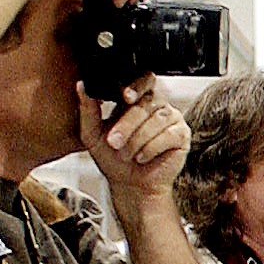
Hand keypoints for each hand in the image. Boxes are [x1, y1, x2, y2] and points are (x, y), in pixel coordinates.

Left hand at [79, 79, 187, 199]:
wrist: (130, 184)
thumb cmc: (114, 159)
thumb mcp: (93, 133)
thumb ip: (87, 109)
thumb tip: (82, 86)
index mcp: (136, 98)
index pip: (141, 79)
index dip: (135, 86)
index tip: (125, 97)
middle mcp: (156, 104)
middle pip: (146, 103)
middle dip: (127, 125)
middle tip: (114, 143)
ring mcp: (171, 118)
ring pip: (156, 120)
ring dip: (137, 140)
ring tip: (128, 155)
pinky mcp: (182, 134)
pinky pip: (168, 135)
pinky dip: (151, 148)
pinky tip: (143, 157)